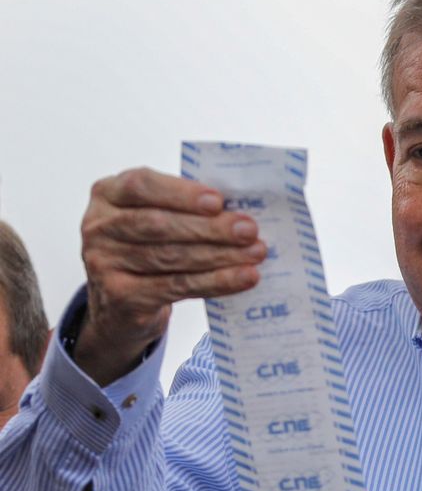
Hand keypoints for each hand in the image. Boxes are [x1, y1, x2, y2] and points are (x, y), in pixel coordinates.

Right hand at [77, 167, 267, 384]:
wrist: (120, 306)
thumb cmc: (147, 250)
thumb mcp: (153, 218)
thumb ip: (182, 208)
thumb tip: (238, 210)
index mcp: (107, 193)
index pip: (141, 185)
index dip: (181, 194)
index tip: (219, 201)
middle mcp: (98, 226)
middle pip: (159, 225)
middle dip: (210, 228)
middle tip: (249, 230)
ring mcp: (104, 263)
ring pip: (171, 258)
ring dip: (220, 256)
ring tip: (255, 254)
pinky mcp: (120, 296)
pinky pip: (176, 287)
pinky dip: (216, 282)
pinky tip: (243, 278)